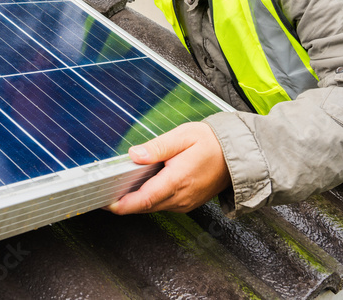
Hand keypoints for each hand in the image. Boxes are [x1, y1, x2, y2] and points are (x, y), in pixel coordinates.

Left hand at [108, 122, 229, 213]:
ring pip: (153, 207)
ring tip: (122, 184)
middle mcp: (181, 197)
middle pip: (145, 206)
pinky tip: (144, 184)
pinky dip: (150, 197)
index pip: (144, 199)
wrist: (237, 155)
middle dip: (124, 201)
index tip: (106, 202)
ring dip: (137, 199)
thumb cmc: (212, 143)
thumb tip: (135, 155)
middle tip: (106, 189)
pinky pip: (163, 204)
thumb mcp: (183, 136)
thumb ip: (157, 147)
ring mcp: (185, 203)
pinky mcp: (187, 203)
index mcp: (178, 180)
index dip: (122, 204)